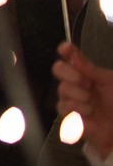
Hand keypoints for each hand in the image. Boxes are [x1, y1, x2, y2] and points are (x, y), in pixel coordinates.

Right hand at [54, 42, 112, 157]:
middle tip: (86, 83)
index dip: (66, 51)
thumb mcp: (109, 82)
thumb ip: (90, 69)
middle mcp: (74, 83)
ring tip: (92, 104)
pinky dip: (78, 111)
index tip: (66, 49)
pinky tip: (89, 114)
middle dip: (71, 75)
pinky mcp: (68, 116)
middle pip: (58, 69)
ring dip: (79, 96)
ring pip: (62, 90)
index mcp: (85, 72)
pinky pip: (64, 108)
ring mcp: (70, 99)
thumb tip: (73, 54)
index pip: (70, 56)